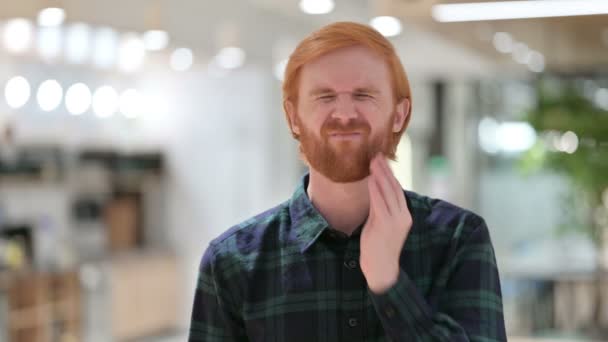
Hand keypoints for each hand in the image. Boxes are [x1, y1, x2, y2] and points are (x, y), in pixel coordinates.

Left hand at [360, 154, 412, 293]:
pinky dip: (375, 190)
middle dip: (385, 170)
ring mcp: (395, 221)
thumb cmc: (379, 247)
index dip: (390, 174)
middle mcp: (403, 216)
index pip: (398, 190)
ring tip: (373, 162)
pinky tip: (370, 179)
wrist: (381, 270)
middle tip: (377, 155)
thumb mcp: (380, 223)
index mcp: (404, 216)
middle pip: (394, 187)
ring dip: (380, 175)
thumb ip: (380, 208)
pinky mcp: (385, 225)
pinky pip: (379, 203)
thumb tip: (373, 191)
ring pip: (388, 192)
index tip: (382, 161)